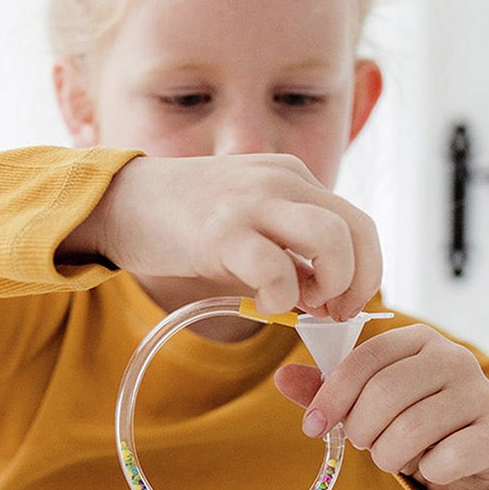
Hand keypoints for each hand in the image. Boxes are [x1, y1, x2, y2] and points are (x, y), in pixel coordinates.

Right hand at [61, 154, 381, 318]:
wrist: (121, 201)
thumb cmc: (186, 219)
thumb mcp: (250, 224)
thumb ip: (289, 252)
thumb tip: (325, 298)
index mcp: (293, 177)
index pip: (358, 223)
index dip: (367, 270)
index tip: (346, 303)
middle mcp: (281, 181)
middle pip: (356, 230)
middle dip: (358, 282)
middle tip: (333, 312)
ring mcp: (252, 202)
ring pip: (331, 240)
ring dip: (330, 285)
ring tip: (303, 304)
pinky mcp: (221, 230)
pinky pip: (275, 268)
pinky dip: (281, 297)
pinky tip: (264, 304)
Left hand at [274, 324, 488, 489]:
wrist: (477, 445)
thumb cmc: (416, 414)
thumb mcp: (371, 397)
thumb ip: (328, 388)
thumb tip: (281, 378)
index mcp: (418, 339)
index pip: (365, 359)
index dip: (332, 394)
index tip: (312, 426)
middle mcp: (453, 358)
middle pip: (386, 394)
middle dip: (360, 429)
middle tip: (361, 442)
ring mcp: (481, 393)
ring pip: (412, 430)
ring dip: (388, 454)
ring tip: (389, 454)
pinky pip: (445, 459)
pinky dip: (426, 470)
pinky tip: (430, 463)